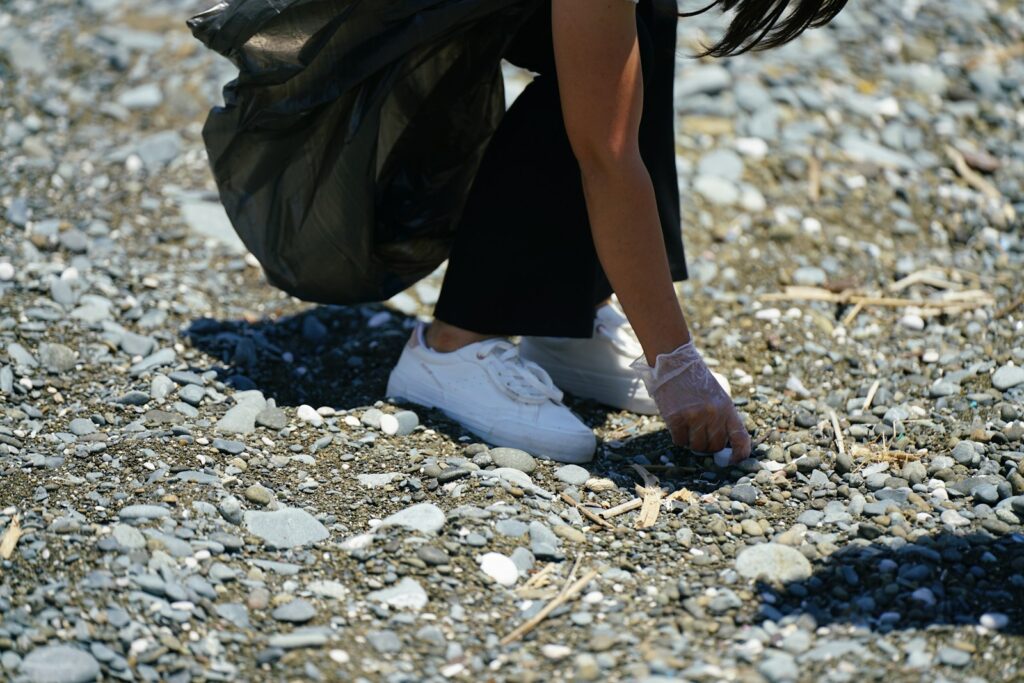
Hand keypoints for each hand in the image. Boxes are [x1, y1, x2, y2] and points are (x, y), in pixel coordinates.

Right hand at [631, 341, 751, 462]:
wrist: (674, 364)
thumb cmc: (696, 381)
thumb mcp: (717, 397)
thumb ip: (722, 419)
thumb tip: (720, 446)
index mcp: (727, 408)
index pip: (741, 438)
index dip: (740, 455)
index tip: (731, 461)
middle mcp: (713, 414)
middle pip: (714, 446)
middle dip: (707, 446)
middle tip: (700, 435)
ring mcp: (694, 417)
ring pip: (697, 447)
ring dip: (692, 442)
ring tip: (688, 427)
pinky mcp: (676, 418)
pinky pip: (679, 441)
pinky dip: (678, 437)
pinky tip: (677, 424)